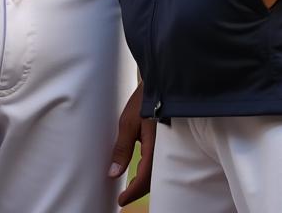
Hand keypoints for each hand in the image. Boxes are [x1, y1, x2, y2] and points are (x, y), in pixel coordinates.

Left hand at [108, 81, 156, 206]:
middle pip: (152, 178)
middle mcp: (164, 147)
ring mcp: (167, 143)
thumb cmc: (144, 99)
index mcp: (155, 145)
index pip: (144, 177)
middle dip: (138, 189)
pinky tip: (142, 167)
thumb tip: (113, 173)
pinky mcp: (168, 138)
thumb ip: (122, 149)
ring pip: (157, 170)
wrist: (161, 81)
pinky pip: (159, 160)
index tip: (121, 200)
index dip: (132, 192)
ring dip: (144, 180)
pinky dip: (150, 169)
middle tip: (125, 195)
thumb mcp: (128, 123)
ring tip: (131, 183)